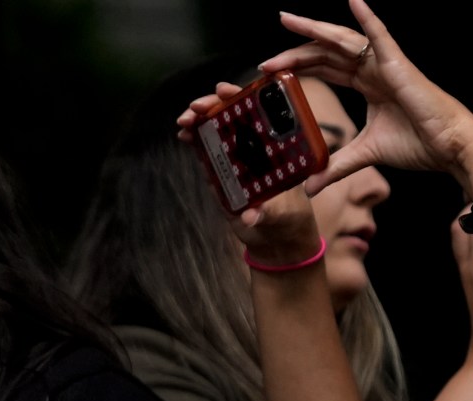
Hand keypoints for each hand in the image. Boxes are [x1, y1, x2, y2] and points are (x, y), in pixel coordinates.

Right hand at [164, 91, 327, 266]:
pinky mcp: (223, 172)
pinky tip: (183, 135)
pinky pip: (208, 151)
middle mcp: (257, 148)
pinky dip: (195, 141)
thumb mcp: (281, 215)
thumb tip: (249, 216)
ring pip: (217, 130)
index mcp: (278, 148)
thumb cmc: (289, 220)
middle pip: (234, 116)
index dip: (242, 97)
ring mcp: (238, 158)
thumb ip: (266, 213)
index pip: (260, 113)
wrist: (276, 237)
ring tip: (184, 121)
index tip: (225, 92)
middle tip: (196, 107)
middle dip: (213, 106)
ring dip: (199, 121)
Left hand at [217, 2, 472, 191]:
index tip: (268, 71)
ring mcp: (386, 65)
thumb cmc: (419, 143)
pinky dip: (368, 19)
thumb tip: (310, 188)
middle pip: (328, 53)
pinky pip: (381, 37)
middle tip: (265, 57)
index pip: (326, 69)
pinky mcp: (399, 66)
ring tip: (288, 21)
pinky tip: (354, 1)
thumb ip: (336, 166)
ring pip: (344, 41)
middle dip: (296, 50)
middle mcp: (374, 70)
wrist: (450, 147)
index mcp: (368, 85)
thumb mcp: (366, 153)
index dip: (298, 67)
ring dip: (315, 32)